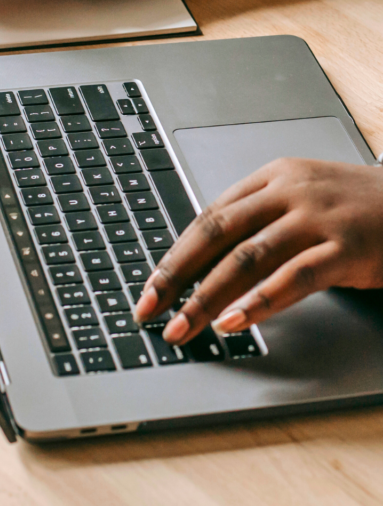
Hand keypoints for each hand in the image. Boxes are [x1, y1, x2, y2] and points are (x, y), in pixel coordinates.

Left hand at [134, 158, 382, 343]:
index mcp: (272, 178)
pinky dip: (260, 302)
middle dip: (177, 276)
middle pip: (218, 234)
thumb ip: (259, 221)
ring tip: (183, 327)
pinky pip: (295, 277)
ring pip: (248, 258)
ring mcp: (318, 219)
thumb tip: (204, 262)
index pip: (209, 217)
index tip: (150, 288)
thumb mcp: (302, 201)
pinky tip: (236, 322)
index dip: (175, 256)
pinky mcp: (346, 248)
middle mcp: (290, 193)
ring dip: (208, 297)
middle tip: (150, 309)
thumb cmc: (356, 208)